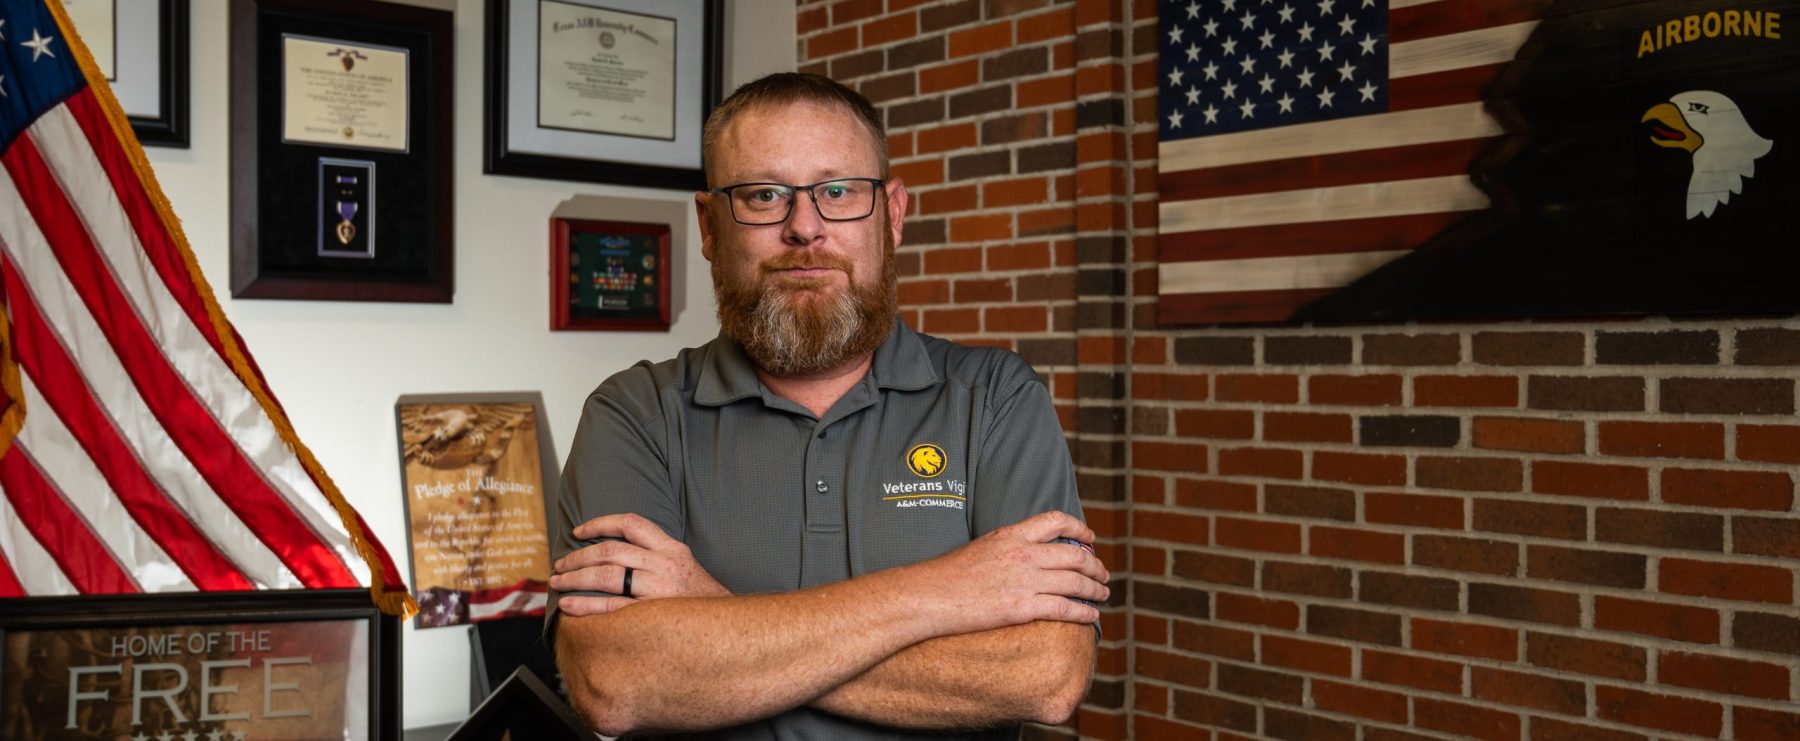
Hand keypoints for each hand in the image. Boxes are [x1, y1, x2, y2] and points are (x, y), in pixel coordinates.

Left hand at [550, 513, 730, 615]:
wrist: (730, 630)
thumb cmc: (702, 602)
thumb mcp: (686, 568)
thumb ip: (657, 557)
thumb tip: (617, 556)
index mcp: (672, 549)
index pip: (631, 523)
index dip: (600, 523)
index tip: (579, 532)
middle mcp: (665, 564)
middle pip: (611, 551)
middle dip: (579, 556)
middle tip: (560, 564)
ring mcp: (658, 589)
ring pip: (606, 576)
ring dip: (575, 578)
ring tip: (557, 583)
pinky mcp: (652, 615)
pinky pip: (610, 607)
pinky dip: (585, 604)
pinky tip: (568, 605)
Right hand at [910, 511, 1108, 633]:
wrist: (930, 596)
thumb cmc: (948, 574)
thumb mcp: (982, 546)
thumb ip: (1008, 547)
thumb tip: (1026, 553)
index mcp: (1012, 534)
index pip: (1056, 521)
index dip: (1080, 529)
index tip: (1091, 538)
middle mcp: (1023, 554)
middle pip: (1075, 555)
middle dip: (1095, 565)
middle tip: (1103, 573)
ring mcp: (1024, 581)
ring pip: (1075, 582)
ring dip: (1095, 589)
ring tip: (1103, 594)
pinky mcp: (1021, 608)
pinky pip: (1064, 609)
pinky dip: (1083, 612)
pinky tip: (1091, 616)